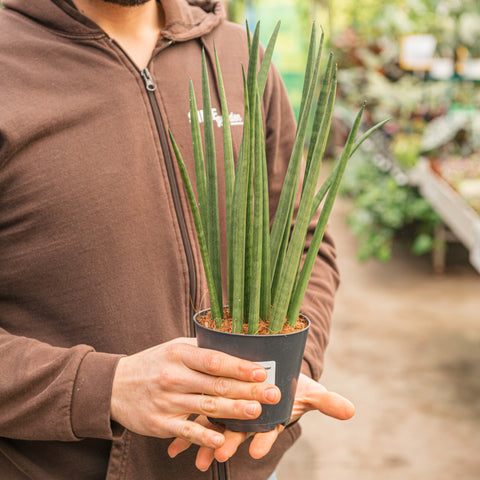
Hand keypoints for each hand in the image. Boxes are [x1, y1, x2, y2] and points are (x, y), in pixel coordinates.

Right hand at [110, 338, 280, 449]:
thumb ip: (201, 349)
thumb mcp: (173, 348)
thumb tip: (234, 346)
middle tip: (272, 393)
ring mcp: (167, 401)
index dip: (240, 366)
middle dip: (247, 389)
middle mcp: (174, 376)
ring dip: (233, 411)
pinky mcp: (160, 423)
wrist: (114, 386)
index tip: (262, 371)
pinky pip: (186, 431)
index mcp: (179, 354)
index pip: (215, 360)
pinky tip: (222, 440)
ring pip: (206, 407)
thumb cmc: (152, 363)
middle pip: (216, 384)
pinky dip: (204, 437)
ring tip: (256, 412)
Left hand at [167, 373, 354, 470]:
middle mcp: (249, 417)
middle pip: (239, 430)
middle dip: (230, 441)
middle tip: (219, 452)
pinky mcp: (216, 402)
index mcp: (269, 414)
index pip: (268, 429)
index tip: (257, 450)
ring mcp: (232, 412)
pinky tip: (176, 447)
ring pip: (218, 427)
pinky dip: (190, 432)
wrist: (271, 374)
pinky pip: (201, 417)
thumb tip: (351, 411)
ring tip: (197, 457)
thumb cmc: (289, 384)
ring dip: (207, 442)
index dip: (263, 439)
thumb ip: (326, 401)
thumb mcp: (309, 390)